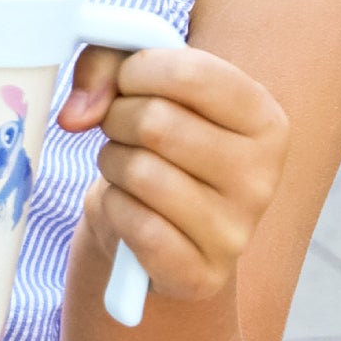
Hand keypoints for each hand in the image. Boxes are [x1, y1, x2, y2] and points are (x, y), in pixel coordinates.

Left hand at [57, 43, 289, 306]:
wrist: (163, 230)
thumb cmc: (155, 144)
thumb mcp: (138, 86)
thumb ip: (107, 64)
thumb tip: (77, 113)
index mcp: (263, 118)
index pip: (189, 73)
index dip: (135, 71)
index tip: (127, 82)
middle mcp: (262, 175)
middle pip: (156, 123)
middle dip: (116, 119)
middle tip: (122, 130)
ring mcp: (237, 230)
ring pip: (141, 172)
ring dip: (113, 163)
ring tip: (126, 168)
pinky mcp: (203, 275)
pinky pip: (136, 224)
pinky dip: (115, 208)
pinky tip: (129, 208)